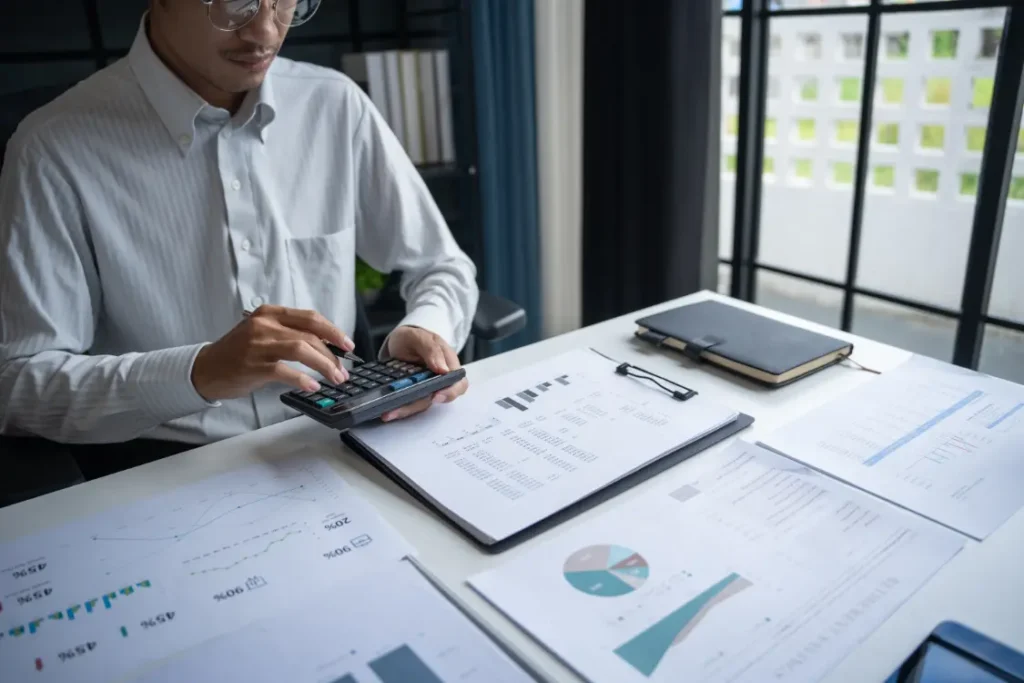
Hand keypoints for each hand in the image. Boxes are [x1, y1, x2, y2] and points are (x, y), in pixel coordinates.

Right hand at [191, 305, 354, 400]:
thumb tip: (326, 348)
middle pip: (310, 335)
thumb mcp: (263, 333)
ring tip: (334, 379)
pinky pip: (285, 371)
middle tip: (342, 371)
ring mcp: (258, 344)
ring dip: (324, 365)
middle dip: (332, 355)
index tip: (347, 345)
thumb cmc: (238, 353)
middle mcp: (264, 324)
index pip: (310, 318)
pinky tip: (313, 386)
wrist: (206, 369)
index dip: (333, 331)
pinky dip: (302, 379)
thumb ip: (290, 334)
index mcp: (270, 313)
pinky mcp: (253, 365)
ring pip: (302, 349)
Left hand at [380, 325, 468, 421]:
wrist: (400, 342)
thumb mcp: (420, 337)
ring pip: (420, 404)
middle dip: (417, 406)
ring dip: (404, 410)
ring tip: (387, 413)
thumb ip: (431, 349)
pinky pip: (408, 404)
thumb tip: (443, 370)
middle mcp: (439, 380)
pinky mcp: (413, 394)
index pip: (458, 384)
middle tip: (397, 409)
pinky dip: (397, 408)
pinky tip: (386, 411)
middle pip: (436, 400)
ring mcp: (426, 389)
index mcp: (448, 365)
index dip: (450, 393)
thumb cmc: (413, 338)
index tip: (436, 396)